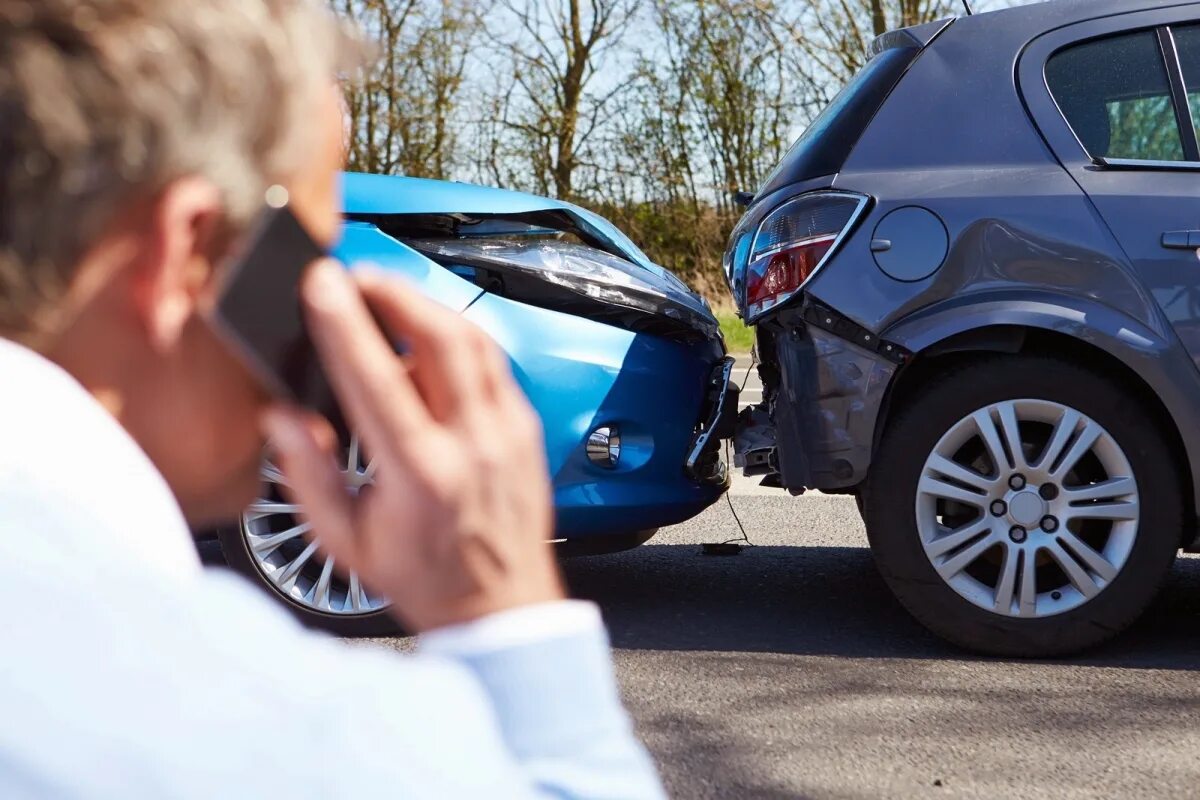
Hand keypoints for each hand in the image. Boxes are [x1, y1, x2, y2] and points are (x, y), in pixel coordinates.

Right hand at [262, 260, 563, 632]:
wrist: (502, 608)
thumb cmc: (425, 578)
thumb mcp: (346, 542)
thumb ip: (308, 475)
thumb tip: (281, 416)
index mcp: (422, 475)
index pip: (378, 378)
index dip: (345, 323)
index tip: (321, 283)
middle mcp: (473, 445)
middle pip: (440, 337)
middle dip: (393, 291)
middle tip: (355, 276)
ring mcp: (508, 432)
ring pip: (474, 340)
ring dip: (426, 306)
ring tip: (386, 296)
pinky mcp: (526, 427)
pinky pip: (493, 362)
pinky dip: (457, 337)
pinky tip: (428, 338)